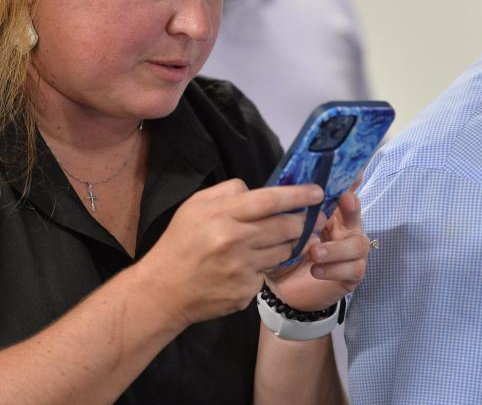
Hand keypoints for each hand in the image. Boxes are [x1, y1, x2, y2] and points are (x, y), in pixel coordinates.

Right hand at [140, 178, 322, 328]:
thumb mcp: (194, 206)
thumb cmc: (180, 243)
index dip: (298, 195)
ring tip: (280, 240)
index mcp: (222, 215)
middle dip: (303, 222)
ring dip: (287, 244)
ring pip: (283, 252)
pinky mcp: (245, 293)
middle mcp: (234, 242)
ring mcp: (241, 270)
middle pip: (285, 227)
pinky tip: (247, 267)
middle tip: (311, 218)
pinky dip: (263, 268)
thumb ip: (228, 192)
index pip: (269, 200)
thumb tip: (257, 189)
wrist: (163, 291)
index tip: (318, 192)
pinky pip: (266, 274)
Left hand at [265, 182, 369, 311]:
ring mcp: (352, 251)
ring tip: (314, 252)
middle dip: (352, 206)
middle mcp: (346, 228)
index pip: (343, 193)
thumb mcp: (283, 229)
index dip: (350, 182)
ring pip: (357, 244)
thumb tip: (267, 188)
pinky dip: (333, 269)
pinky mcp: (353, 273)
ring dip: (335, 248)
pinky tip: (315, 270)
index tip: (355, 172)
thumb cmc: (286, 252)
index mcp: (331, 213)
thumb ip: (285, 210)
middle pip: (356, 213)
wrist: (284, 288)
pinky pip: (352, 269)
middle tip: (345, 199)